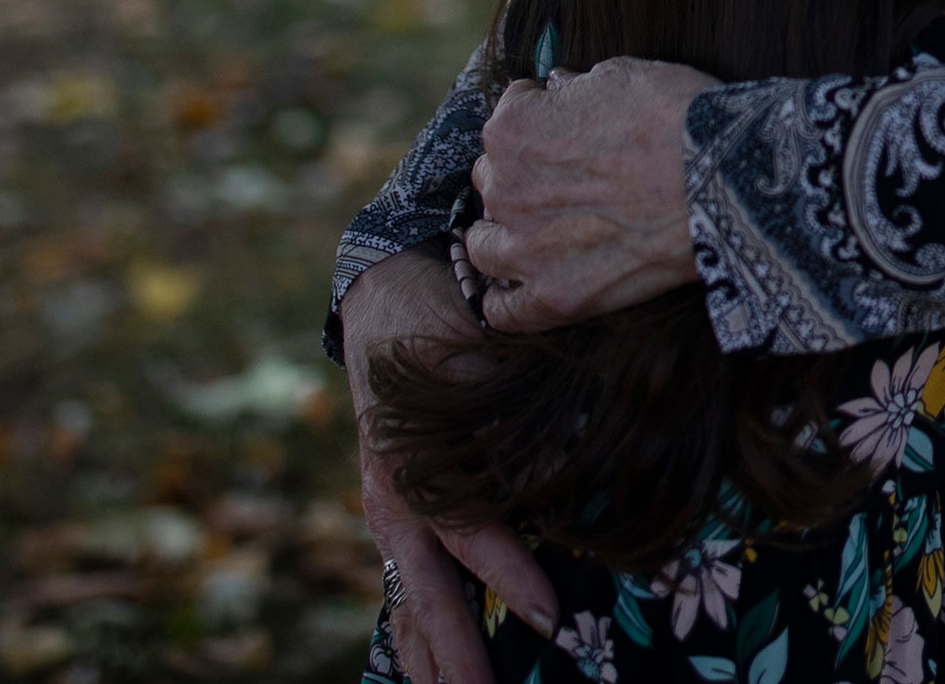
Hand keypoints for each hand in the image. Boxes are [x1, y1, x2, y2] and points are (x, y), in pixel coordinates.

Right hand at [339, 250, 558, 683]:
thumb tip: (556, 459)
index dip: (509, 574)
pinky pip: (404, 592)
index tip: (549, 617)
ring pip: (408, 607)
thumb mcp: (473, 352)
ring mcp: (390, 521)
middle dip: (458, 657)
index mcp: (412, 466)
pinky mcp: (396, 525)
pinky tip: (433, 674)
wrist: (387, 298)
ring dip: (433, 662)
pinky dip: (419, 638)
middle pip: (426, 597)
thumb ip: (507, 408)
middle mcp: (394, 505)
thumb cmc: (439, 323)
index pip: (468, 534)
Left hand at [462, 57, 710, 331]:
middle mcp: (506, 189)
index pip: (509, 113)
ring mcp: (525, 248)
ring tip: (533, 233)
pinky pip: (504, 311)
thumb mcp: (620, 74)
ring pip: (483, 244)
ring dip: (500, 235)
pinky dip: (506, 300)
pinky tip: (520, 289)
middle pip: (491, 179)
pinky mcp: (555, 296)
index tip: (566, 120)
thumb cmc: (676, 117)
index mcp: (513, 128)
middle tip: (561, 176)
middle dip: (518, 173)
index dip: (540, 113)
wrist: (722, 179)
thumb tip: (560, 89)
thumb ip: (575, 87)